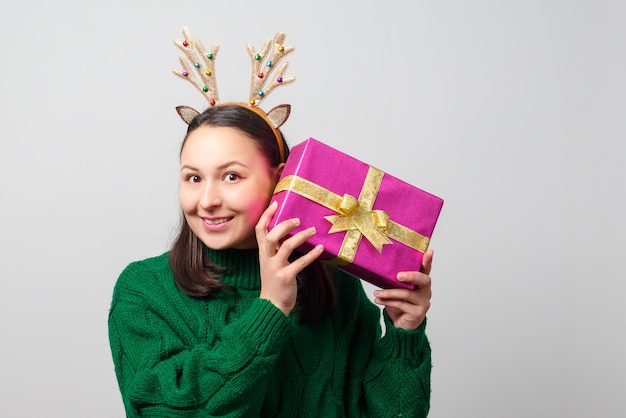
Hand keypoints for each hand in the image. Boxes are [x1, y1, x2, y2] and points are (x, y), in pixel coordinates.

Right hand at [255, 201, 324, 315]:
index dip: (266, 216)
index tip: (276, 203)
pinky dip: (311, 254)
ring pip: (286, 247)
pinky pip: (300, 263)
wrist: (271, 306)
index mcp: (263, 252)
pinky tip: (320, 249)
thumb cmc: (274, 282)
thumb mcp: (270, 262)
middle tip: (297, 219)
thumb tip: (290, 231)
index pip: (260, 229)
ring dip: (300, 237)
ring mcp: (275, 268)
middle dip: (284, 225)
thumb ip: (276, 248)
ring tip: (312, 231)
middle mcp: (267, 258)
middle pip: (271, 236)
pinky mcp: (286, 277)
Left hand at [373, 249, 433, 330]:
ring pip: (407, 293)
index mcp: (421, 282)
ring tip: (376, 293)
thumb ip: (395, 280)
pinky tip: (378, 300)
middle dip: (411, 276)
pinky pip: (401, 304)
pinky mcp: (418, 313)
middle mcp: (426, 291)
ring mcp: (423, 302)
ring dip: (389, 292)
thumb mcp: (397, 289)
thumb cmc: (399, 303)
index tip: (429, 251)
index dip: (428, 260)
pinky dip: (388, 301)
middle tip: (398, 276)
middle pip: (423, 280)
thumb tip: (380, 266)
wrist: (400, 324)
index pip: (426, 269)